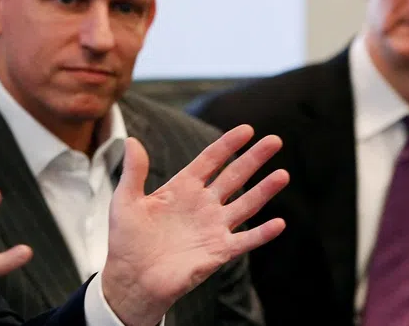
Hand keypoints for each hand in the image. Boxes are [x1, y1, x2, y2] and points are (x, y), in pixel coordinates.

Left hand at [101, 125, 288, 325]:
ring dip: (264, 190)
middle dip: (254, 158)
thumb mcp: (126, 201)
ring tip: (283, 174)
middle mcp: (203, 204)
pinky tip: (279, 223)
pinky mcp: (218, 252)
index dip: (228, 144)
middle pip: (234, 176)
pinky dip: (262, 234)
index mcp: (183, 188)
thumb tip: (131, 140)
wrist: (131, 279)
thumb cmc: (126, 240)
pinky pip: (245, 241)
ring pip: (246, 204)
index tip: (247, 129)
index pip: (211, 160)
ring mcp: (213, 227)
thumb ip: (134, 171)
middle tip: (275, 141)